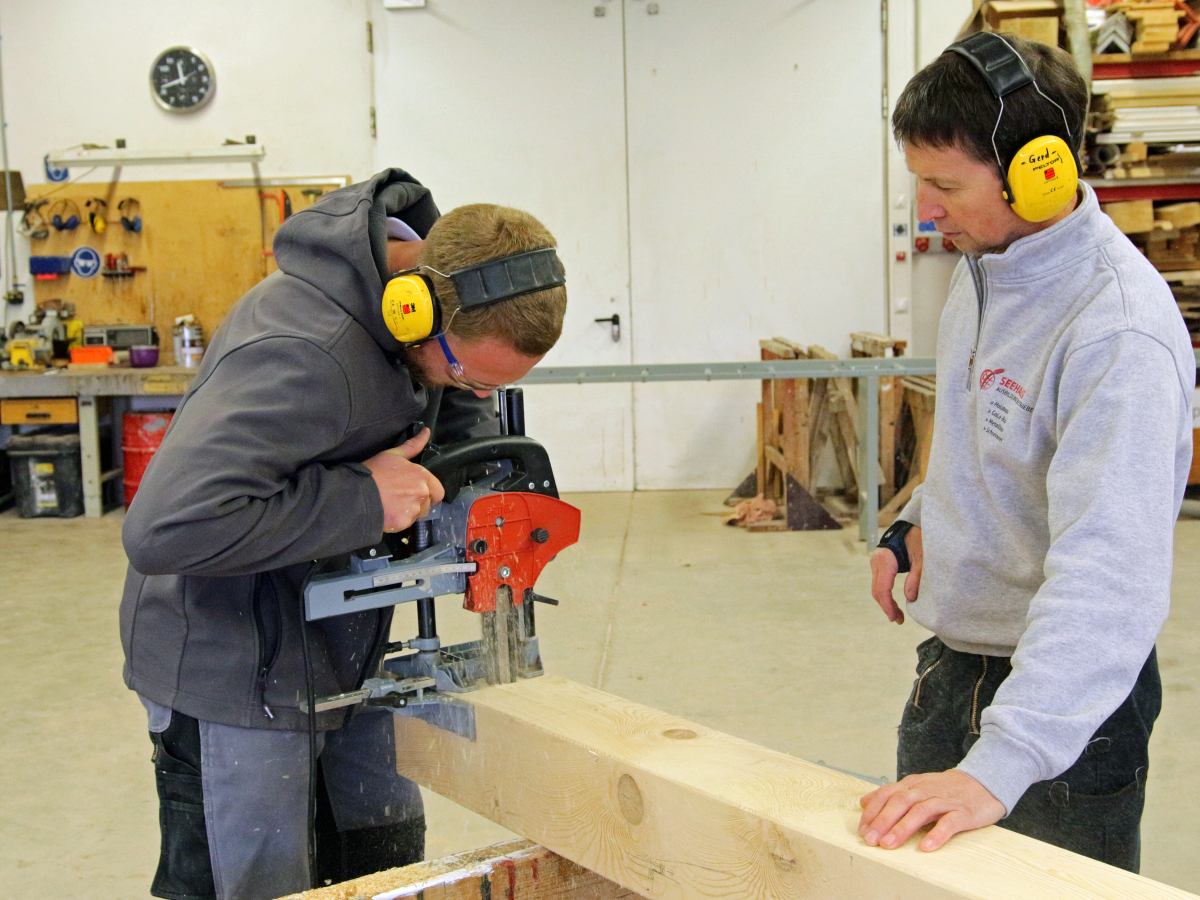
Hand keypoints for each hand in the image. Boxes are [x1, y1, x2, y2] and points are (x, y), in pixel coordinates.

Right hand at [362, 428, 444, 533]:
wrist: (357, 493)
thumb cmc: (374, 472)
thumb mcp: (393, 455)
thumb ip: (413, 445)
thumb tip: (426, 431)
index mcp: (422, 476)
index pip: (438, 491)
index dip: (429, 492)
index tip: (415, 491)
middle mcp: (422, 493)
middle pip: (428, 503)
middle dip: (419, 503)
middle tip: (401, 498)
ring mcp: (413, 509)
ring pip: (418, 514)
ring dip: (409, 512)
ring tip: (393, 505)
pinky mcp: (404, 522)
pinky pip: (407, 523)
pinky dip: (399, 520)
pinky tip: (388, 513)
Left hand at [858, 770, 1005, 851]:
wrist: (982, 783)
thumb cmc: (945, 789)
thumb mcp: (916, 787)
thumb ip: (891, 795)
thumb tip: (863, 802)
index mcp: (912, 785)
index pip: (887, 794)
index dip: (873, 811)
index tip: (862, 829)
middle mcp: (925, 790)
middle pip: (900, 802)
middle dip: (883, 821)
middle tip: (870, 839)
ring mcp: (944, 801)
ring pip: (920, 811)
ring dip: (902, 828)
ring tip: (889, 844)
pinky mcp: (963, 812)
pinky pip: (949, 823)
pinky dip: (937, 834)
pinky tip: (926, 847)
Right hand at [869, 524, 921, 623]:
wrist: (909, 526)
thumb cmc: (917, 539)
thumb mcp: (922, 557)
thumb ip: (917, 576)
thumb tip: (910, 598)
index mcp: (886, 559)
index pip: (883, 588)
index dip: (888, 605)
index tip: (895, 618)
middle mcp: (877, 561)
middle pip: (877, 590)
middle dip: (887, 607)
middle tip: (899, 620)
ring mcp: (876, 563)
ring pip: (877, 588)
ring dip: (886, 603)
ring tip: (898, 615)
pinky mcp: (879, 565)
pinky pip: (879, 583)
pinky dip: (886, 595)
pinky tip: (894, 603)